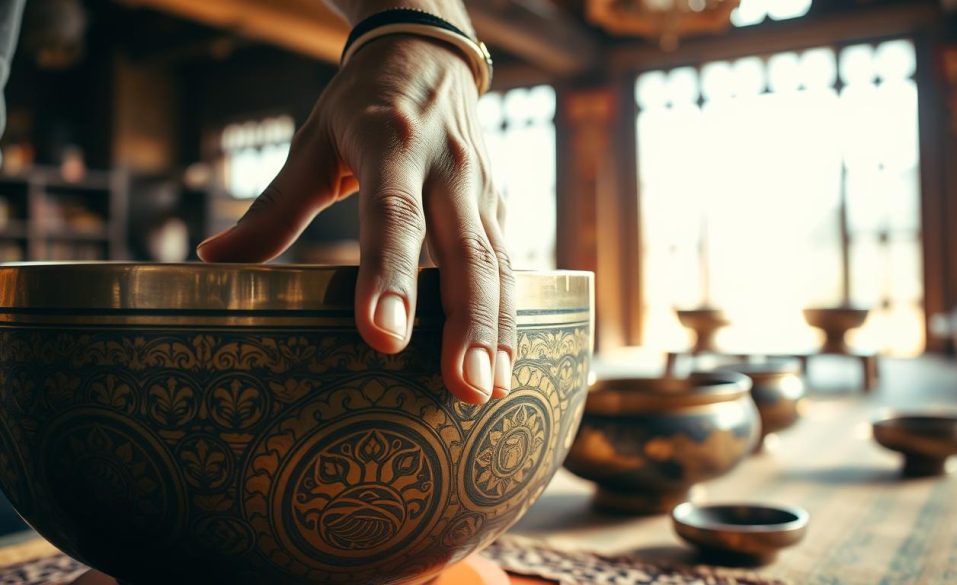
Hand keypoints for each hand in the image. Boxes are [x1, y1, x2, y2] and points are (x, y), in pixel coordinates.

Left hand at [196, 37, 514, 404]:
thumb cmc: (363, 104)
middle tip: (465, 387)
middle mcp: (448, 169)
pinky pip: (511, 265)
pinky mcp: (500, 207)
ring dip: (500, 330)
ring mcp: (483, 190)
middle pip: (465, 253)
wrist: (428, 58)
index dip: (390, 277)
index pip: (394, 216)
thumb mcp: (314, 141)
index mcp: (392, 146)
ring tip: (491, 389)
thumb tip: (211, 258)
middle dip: (468, 324)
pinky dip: (512, 315)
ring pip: (500, 265)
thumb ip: (274, 206)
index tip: (383, 337)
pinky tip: (507, 363)